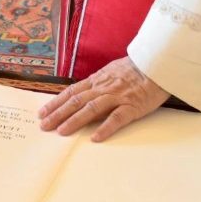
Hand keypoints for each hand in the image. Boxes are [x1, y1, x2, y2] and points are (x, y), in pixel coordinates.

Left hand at [38, 57, 168, 141]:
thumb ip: (98, 82)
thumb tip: (82, 93)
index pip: (71, 92)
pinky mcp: (132, 106)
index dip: (55, 102)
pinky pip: (117, 118)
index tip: (42, 112)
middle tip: (44, 126)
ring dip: (75, 120)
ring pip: (92, 109)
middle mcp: (104, 88)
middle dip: (58, 113)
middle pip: (76, 101)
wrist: (158, 64)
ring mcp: (117, 97)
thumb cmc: (136, 69)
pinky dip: (105, 127)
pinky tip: (95, 138)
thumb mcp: (112, 71)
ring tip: (62, 132)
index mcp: (98, 80)